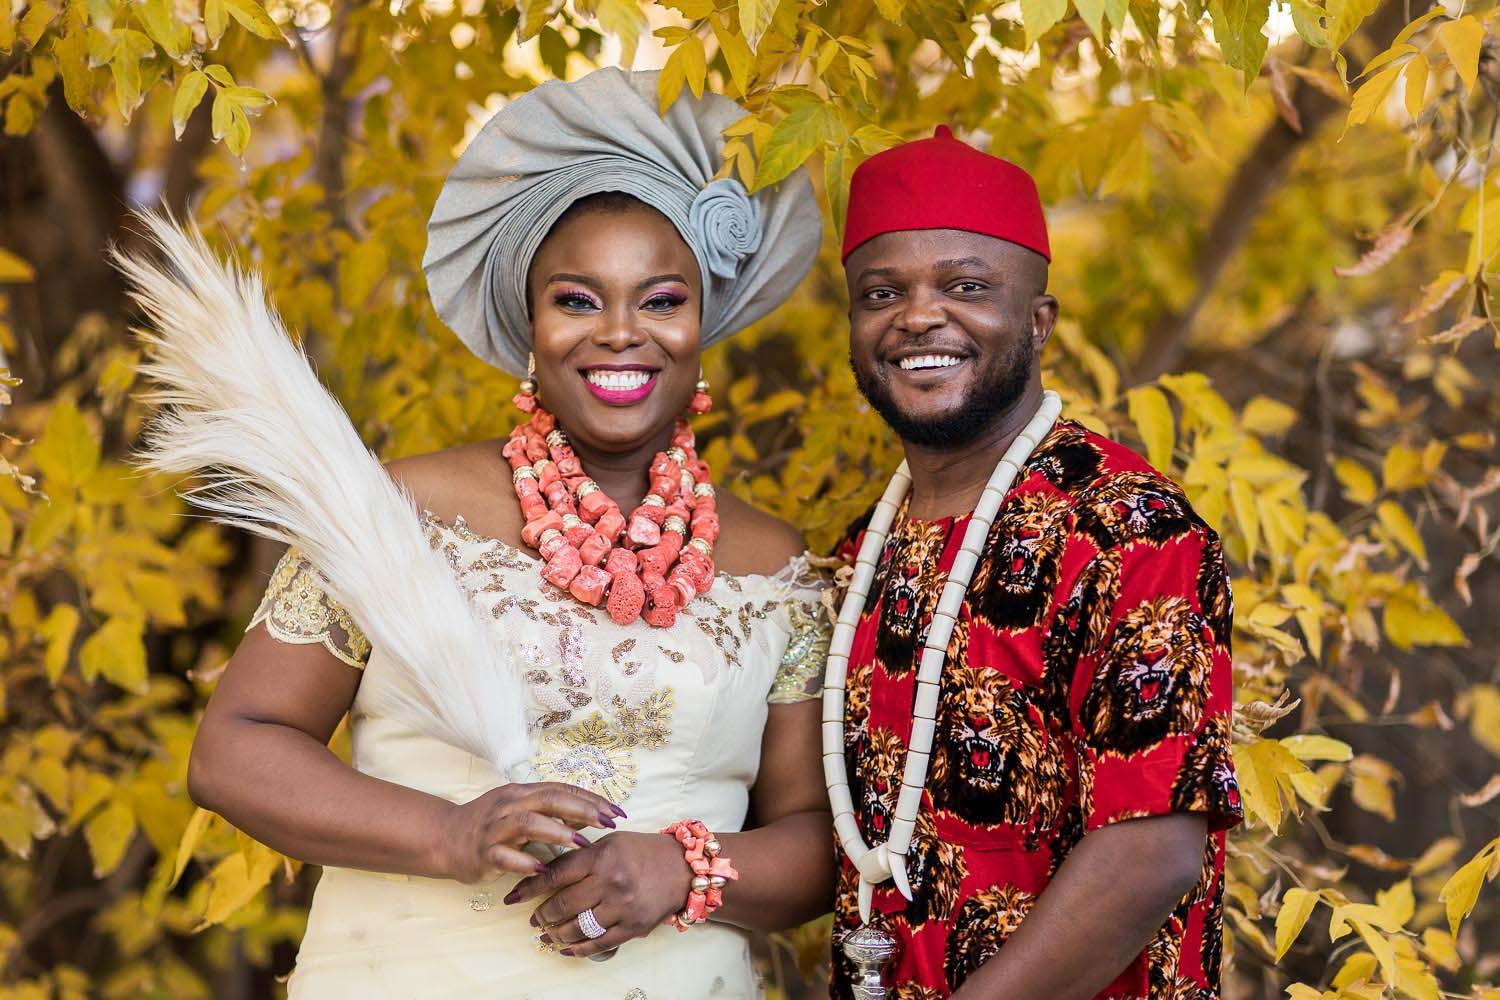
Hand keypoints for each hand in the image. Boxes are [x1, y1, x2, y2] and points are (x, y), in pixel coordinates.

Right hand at [435, 782, 623, 882]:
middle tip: (607, 822)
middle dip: (581, 809)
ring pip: (527, 823)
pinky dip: (524, 862)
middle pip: (548, 799)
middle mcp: (509, 806)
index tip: (616, 810)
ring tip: (581, 843)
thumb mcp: (521, 811)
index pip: (561, 789)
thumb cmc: (489, 825)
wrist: (444, 838)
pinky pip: (504, 856)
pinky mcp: (483, 853)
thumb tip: (588, 815)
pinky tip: (543, 870)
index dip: (590, 798)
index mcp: (521, 793)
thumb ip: (551, 812)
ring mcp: (494, 828)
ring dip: (557, 832)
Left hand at [503, 830, 692, 957]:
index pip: (555, 873)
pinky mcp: (633, 927)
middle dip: (542, 915)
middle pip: (563, 904)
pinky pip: (599, 943)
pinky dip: (579, 949)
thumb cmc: (641, 851)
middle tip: (533, 920)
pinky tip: (567, 949)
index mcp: (601, 856)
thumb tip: (544, 873)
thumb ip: (580, 856)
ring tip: (546, 935)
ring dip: (556, 934)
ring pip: (578, 927)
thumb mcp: (610, 843)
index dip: (530, 888)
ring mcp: (622, 906)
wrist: (682, 867)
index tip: (513, 897)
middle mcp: (610, 881)